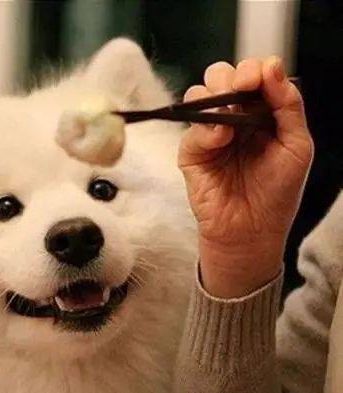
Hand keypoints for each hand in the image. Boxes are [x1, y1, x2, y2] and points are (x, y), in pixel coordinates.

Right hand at [178, 57, 313, 297]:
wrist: (252, 230)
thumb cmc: (277, 192)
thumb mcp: (297, 145)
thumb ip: (288, 104)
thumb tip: (272, 66)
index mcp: (259, 114)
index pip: (252, 77)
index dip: (255, 70)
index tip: (261, 77)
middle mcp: (232, 119)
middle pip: (221, 77)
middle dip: (232, 75)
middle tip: (244, 87)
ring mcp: (210, 135)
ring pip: (198, 94)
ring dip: (214, 93)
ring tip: (230, 111)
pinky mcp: (192, 154)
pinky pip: (191, 129)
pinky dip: (206, 127)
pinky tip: (222, 137)